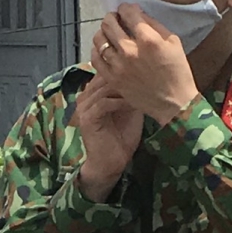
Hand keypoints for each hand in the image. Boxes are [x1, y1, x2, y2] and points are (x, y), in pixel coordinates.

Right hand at [74, 80, 141, 199]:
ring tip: (141, 90)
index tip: (144, 70)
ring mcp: (84, 107)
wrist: (111, 163)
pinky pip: (103, 103)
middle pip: (105, 76)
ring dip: (124, 88)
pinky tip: (133, 104)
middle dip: (125, 77)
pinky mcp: (87, 118)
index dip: (124, 69)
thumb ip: (132, 91)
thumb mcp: (130, 108)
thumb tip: (147, 73)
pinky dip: (119, 102)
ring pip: (104, 88)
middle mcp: (85, 96)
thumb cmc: (122, 137)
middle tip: (144, 78)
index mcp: (93, 92)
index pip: (107, 71)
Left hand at [93, 5, 199, 124]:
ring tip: (109, 32)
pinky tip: (103, 48)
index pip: (128, 12)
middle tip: (116, 18)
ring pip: (99, 39)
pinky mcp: (112, 79)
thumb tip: (137, 13)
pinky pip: (96, 59)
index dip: (126, 8)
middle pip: (109, 23)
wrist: (173, 102)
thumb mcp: (173, 41)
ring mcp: (119, 66)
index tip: (127, 10)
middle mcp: (130, 50)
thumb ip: (153, 25)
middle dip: (112, 16)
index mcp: (148, 39)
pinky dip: (97, 49)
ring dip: (103, 31)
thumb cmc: (177, 70)